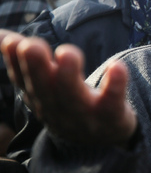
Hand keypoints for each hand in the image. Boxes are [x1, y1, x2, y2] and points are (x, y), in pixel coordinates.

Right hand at [0, 30, 135, 147]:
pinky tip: (116, 66)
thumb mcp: (47, 86)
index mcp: (42, 98)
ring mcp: (86, 115)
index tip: (12, 42)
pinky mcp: (113, 116)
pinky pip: (113, 102)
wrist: (106, 136)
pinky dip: (115, 85)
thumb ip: (27, 61)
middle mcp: (59, 109)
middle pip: (45, 89)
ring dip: (69, 75)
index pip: (25, 81)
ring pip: (74, 97)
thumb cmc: (71, 102)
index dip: (16, 64)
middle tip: (31, 45)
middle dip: (37, 67)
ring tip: (68, 52)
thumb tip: (0, 35)